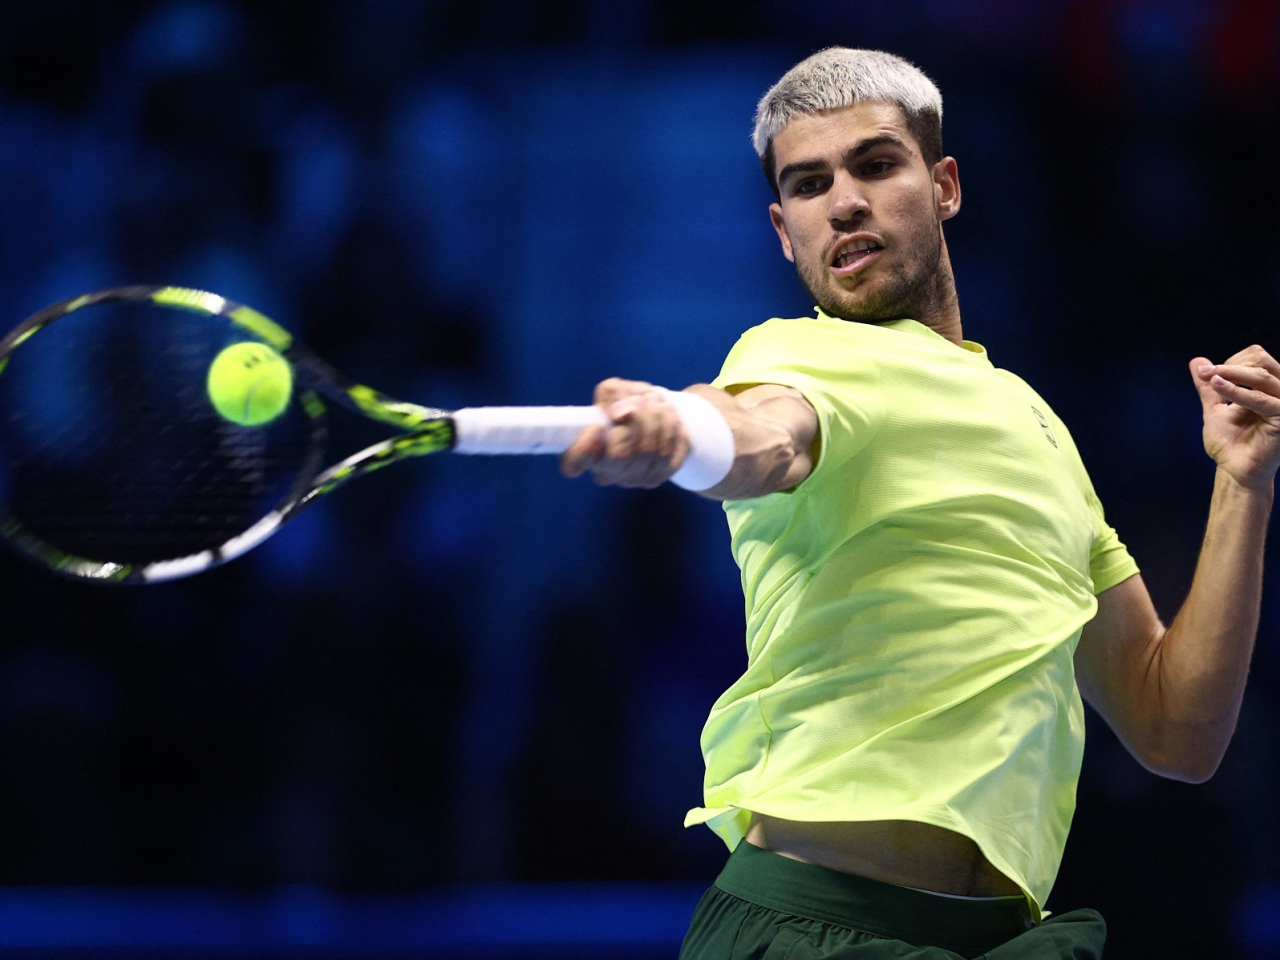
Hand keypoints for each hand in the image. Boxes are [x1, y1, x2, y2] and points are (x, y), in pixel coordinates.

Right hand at [559, 378, 689, 487]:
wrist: (654, 413)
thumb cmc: (625, 403)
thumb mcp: (613, 390)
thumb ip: (612, 395)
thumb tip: (622, 413)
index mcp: (586, 451)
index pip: (575, 462)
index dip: (584, 448)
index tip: (596, 427)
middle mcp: (606, 472)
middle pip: (621, 455)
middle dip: (636, 421)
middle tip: (640, 401)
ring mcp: (633, 478)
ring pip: (651, 453)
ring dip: (657, 419)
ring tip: (657, 402)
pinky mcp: (658, 476)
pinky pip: (670, 454)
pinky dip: (672, 429)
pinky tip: (668, 416)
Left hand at [1190, 345, 1279, 490]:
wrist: (1234, 471)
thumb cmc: (1229, 443)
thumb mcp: (1216, 409)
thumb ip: (1210, 388)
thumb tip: (1196, 361)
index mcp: (1271, 388)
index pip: (1257, 358)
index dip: (1230, 361)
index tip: (1204, 372)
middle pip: (1262, 361)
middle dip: (1230, 364)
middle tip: (1205, 374)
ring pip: (1262, 375)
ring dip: (1231, 373)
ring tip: (1209, 378)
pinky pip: (1260, 399)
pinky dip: (1236, 391)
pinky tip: (1217, 386)